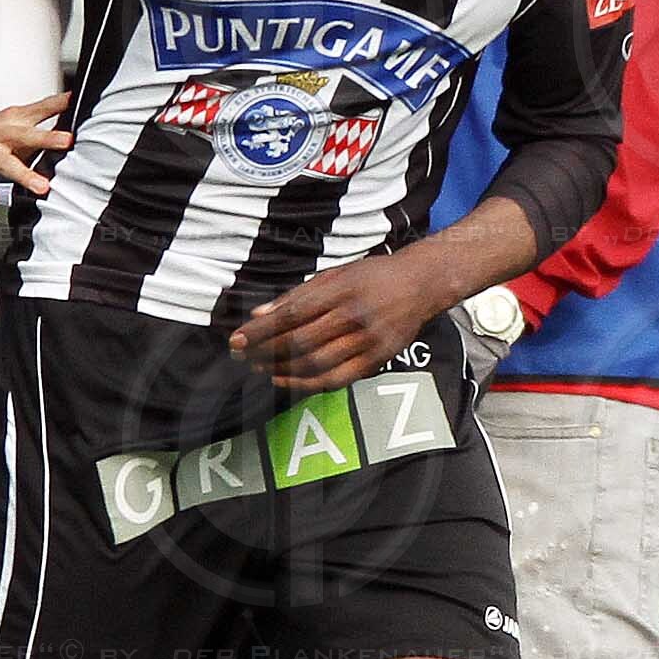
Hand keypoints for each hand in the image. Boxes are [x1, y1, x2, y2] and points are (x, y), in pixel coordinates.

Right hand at [0, 91, 69, 203]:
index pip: (35, 110)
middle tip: (67, 141)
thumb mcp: (5, 125)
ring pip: (3, 161)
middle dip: (45, 137)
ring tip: (42, 186)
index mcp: (7, 121)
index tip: (75, 100)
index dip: (56, 104)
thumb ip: (35, 127)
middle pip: (22, 134)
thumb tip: (68, 131)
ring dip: (23, 173)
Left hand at [230, 256, 440, 392]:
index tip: (237, 338)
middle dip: (265, 351)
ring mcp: (367, 340)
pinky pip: (336, 379)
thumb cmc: (372, 276)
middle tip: (241, 355)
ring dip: (281, 369)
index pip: (292, 314)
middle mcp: (354, 316)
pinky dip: (307, 384)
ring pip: (316, 363)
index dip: (261, 330)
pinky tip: (285, 380)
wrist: (422, 284)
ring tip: (259, 368)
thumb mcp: (335, 274)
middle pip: (300, 341)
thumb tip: (259, 314)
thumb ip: (297, 295)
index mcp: (340, 290)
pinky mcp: (377, 359)